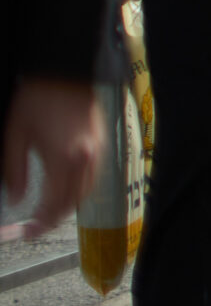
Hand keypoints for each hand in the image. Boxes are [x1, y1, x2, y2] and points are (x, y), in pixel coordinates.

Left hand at [3, 77, 103, 237]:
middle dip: (52, 220)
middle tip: (33, 228)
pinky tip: (64, 192)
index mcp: (63, 159)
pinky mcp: (101, 146)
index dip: (39, 224)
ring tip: (46, 213)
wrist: (65, 71)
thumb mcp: (15, 135)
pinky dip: (78, 192)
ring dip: (66, 207)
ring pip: (84, 194)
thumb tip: (15, 199)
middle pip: (71, 204)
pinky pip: (92, 179)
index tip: (26, 233)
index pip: (53, 204)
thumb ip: (13, 172)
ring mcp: (96, 153)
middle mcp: (85, 159)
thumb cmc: (38, 99)